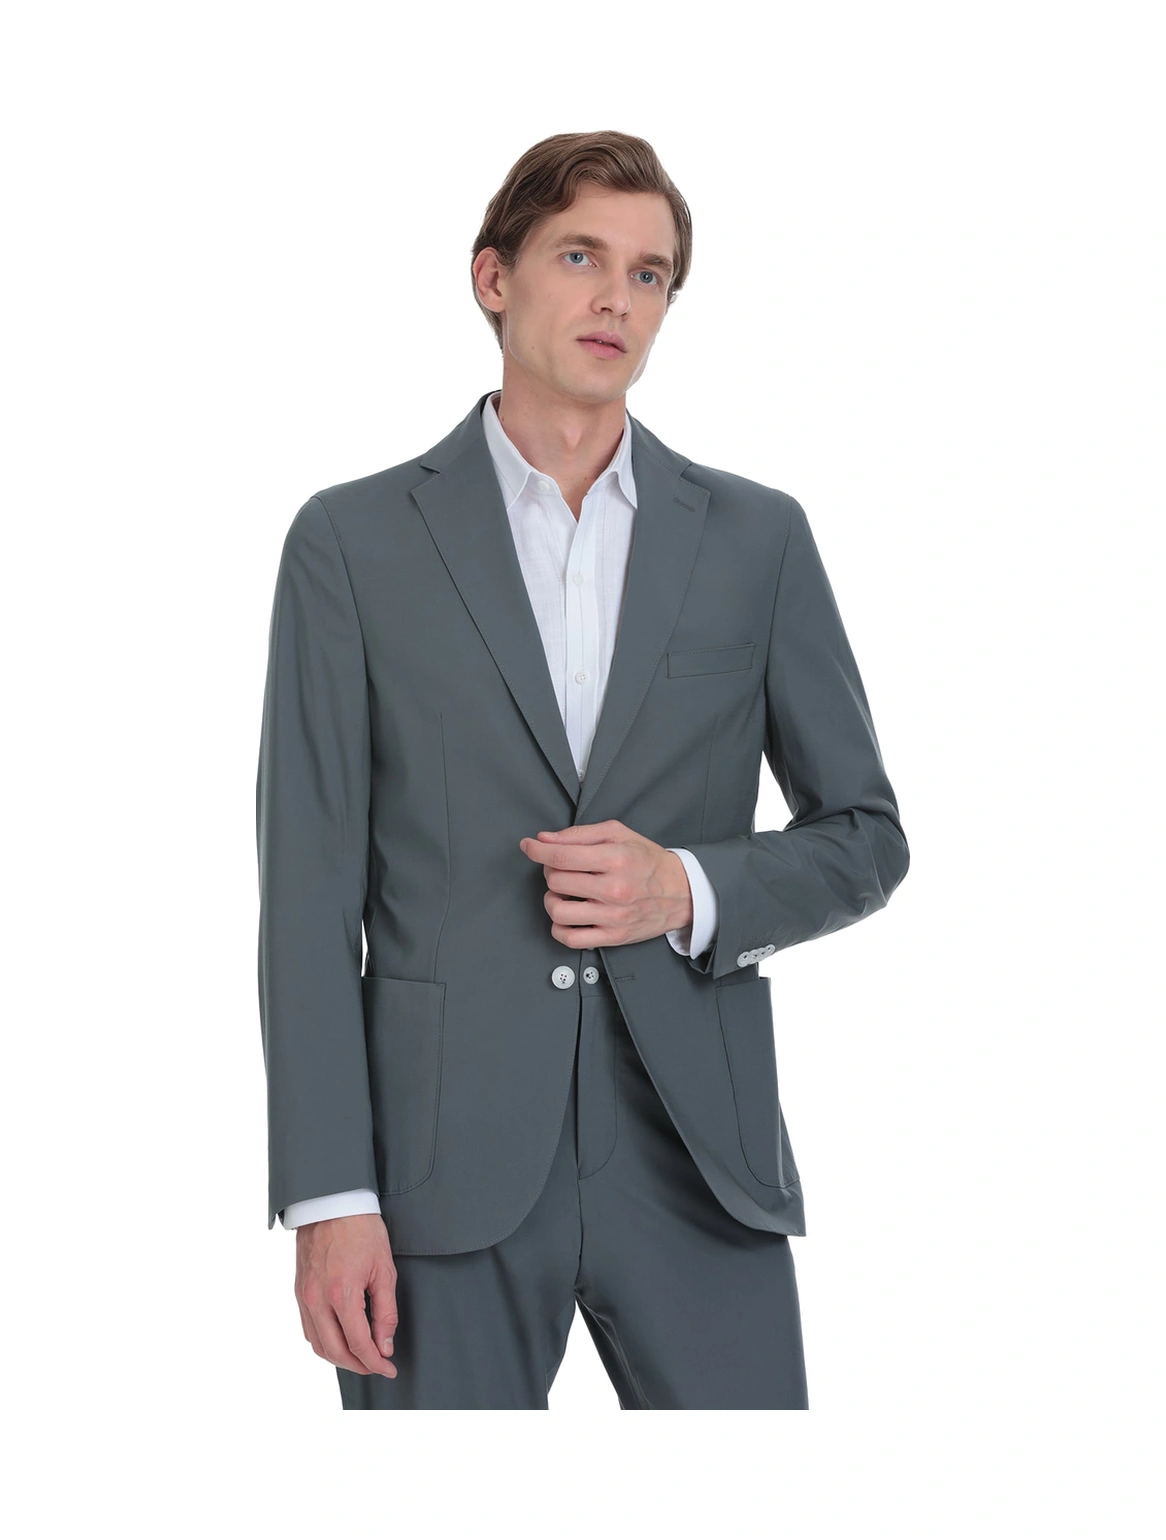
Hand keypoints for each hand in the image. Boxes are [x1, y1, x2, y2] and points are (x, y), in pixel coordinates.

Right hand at [295, 1213, 398, 1378]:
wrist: (332, 1201)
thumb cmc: (361, 1229)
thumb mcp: (384, 1269)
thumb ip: (385, 1312)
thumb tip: (384, 1345)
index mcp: (341, 1293)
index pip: (358, 1344)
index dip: (376, 1362)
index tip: (389, 1368)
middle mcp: (317, 1299)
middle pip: (335, 1351)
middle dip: (358, 1365)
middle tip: (377, 1365)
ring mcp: (304, 1296)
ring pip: (317, 1344)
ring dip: (339, 1357)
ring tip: (360, 1357)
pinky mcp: (298, 1291)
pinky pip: (308, 1328)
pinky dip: (323, 1342)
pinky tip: (339, 1340)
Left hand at [519, 818, 692, 947]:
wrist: (682, 892)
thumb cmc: (649, 861)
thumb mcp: (619, 834)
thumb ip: (579, 834)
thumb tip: (545, 839)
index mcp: (615, 858)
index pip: (562, 856)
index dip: (537, 850)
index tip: (528, 846)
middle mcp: (614, 889)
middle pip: (556, 881)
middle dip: (550, 871)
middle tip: (561, 869)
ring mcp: (613, 916)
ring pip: (557, 910)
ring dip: (552, 899)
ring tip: (564, 893)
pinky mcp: (613, 937)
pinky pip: (570, 938)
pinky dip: (559, 927)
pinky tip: (567, 914)